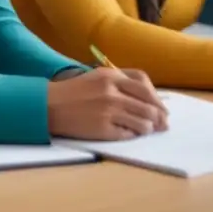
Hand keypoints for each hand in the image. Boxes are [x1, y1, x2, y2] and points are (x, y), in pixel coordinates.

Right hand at [46, 68, 167, 140]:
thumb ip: (121, 81)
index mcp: (110, 76)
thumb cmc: (73, 91)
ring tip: (145, 129)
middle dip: (159, 118)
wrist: (49, 106)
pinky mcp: (104, 129)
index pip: (145, 87)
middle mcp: (112, 92)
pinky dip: (132, 134)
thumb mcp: (97, 77)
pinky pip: (129, 134)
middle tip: (163, 124)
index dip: (157, 100)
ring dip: (147, 128)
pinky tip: (128, 132)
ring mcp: (108, 111)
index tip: (162, 109)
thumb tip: (149, 97)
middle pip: (148, 107)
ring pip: (143, 123)